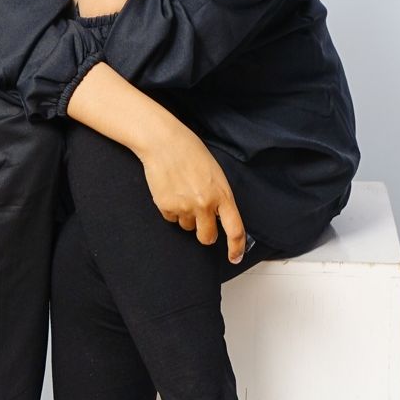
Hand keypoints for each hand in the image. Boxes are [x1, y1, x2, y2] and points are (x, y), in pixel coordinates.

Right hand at [136, 116, 246, 263]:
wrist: (164, 142)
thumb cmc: (190, 152)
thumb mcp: (215, 174)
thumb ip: (219, 197)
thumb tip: (218, 217)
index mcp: (222, 195)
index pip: (235, 230)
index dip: (236, 248)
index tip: (234, 257)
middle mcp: (205, 204)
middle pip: (207, 237)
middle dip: (204, 234)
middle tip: (200, 220)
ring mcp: (185, 207)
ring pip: (186, 227)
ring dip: (185, 216)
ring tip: (181, 191)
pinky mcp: (166, 207)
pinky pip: (170, 218)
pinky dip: (170, 209)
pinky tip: (170, 190)